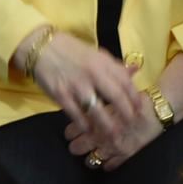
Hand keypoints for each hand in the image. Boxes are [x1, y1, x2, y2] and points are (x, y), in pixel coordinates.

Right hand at [25, 30, 141, 136]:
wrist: (42, 48)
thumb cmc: (72, 50)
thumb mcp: (96, 53)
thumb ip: (114, 65)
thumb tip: (134, 70)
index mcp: (104, 62)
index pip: (125, 81)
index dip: (134, 96)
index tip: (140, 108)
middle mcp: (93, 74)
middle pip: (115, 96)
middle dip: (125, 112)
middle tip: (131, 124)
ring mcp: (77, 85)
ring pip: (96, 108)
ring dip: (106, 124)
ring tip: (113, 136)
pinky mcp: (61, 94)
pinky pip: (75, 113)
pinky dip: (83, 124)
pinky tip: (89, 131)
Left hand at [64, 91, 162, 170]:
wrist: (159, 108)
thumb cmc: (137, 99)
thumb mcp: (114, 96)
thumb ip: (98, 103)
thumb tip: (84, 105)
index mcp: (96, 120)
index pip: (70, 131)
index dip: (72, 130)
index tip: (76, 129)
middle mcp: (101, 136)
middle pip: (76, 148)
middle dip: (78, 144)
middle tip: (82, 140)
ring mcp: (112, 148)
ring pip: (90, 161)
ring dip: (91, 155)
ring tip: (95, 149)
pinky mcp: (125, 156)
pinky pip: (108, 167)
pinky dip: (107, 162)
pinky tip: (110, 155)